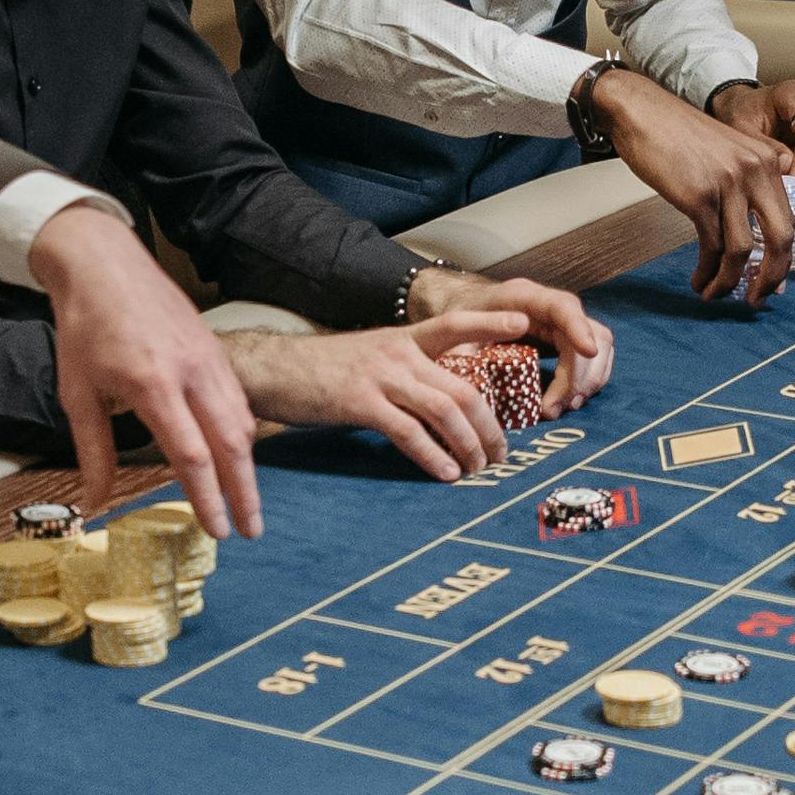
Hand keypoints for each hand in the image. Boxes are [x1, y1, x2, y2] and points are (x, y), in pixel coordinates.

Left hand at [29, 203, 263, 537]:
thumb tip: (96, 503)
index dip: (207, 498)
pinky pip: (238, 400)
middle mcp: (190, 373)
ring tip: (248, 504)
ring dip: (248, 467)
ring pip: (242, 422)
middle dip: (244, 493)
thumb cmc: (84, 328)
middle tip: (251, 532)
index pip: (191, 455)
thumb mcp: (77, 393)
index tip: (216, 531)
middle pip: (230, 445)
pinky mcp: (215, 350)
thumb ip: (93, 451)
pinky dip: (243, 434)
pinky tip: (240, 457)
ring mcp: (208, 359)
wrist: (103, 264)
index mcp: (152, 385)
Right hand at [229, 323, 512, 481]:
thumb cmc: (319, 370)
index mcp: (402, 339)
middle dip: (490, 424)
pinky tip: (445, 473)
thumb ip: (402, 373)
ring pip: (443, 409)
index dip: (490, 320)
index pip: (455, 324)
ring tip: (478, 468)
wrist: (271, 370)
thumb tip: (436, 405)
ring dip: (468, 444)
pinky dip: (433, 455)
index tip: (523, 322)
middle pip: (462, 387)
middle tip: (501, 453)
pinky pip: (408, 431)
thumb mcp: (368, 358)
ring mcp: (380, 377)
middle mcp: (398, 354)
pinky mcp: (360, 402)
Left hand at [401, 269, 621, 412]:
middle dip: (577, 375)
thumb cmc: (455, 325)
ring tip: (560, 408)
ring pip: (600, 348)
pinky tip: (566, 402)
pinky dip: (587, 382)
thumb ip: (468, 347)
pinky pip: (593, 359)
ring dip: (586, 382)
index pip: (563, 307)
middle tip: (554, 409)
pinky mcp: (566, 340)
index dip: (580, 328)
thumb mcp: (454, 335)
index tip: (589, 351)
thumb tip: (502, 361)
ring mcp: (561, 323)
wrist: (457, 319)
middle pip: (587, 334)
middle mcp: (549, 306)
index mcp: (523, 297)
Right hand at [593, 71, 794, 306]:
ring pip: (742, 249)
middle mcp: (756, 171)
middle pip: (780, 237)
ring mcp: (729, 183)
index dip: (782, 258)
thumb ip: (747, 183)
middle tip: (758, 300)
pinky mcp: (700, 196)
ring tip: (714, 294)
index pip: (788, 218)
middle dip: (771, 277)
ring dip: (729, 281)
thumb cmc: (678, 135)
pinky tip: (698, 281)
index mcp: (768, 161)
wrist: (642, 112)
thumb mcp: (726, 151)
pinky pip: (711, 246)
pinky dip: (707, 271)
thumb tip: (757, 235)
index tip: (772, 281)